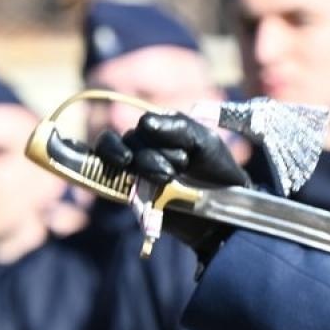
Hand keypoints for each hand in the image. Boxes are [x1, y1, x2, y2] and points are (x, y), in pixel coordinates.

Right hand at [98, 113, 244, 257]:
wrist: (222, 207)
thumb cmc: (216, 170)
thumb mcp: (205, 141)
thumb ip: (179, 125)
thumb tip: (144, 122)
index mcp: (161, 129)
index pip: (146, 124)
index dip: (163, 136)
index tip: (187, 152)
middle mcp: (142, 145)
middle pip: (131, 140)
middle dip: (157, 155)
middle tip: (182, 167)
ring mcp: (133, 168)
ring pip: (121, 158)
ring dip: (146, 167)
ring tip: (168, 178)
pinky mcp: (128, 192)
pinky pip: (108, 179)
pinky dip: (120, 180)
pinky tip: (142, 195)